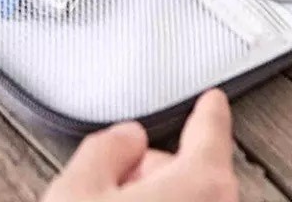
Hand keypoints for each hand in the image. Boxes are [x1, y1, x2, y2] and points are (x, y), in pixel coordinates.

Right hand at [42, 90, 237, 201]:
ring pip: (191, 199)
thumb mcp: (78, 188)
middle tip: (121, 176)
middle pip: (198, 173)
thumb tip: (124, 139)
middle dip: (162, 167)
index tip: (213, 99)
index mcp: (200, 185)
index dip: (209, 111)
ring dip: (161, 195)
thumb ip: (106, 148)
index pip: (211, 132)